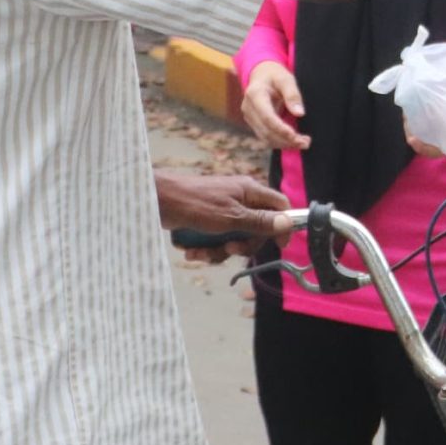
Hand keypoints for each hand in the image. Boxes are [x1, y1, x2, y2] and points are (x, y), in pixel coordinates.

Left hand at [154, 171, 290, 259]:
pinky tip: (192, 251)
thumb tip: (287, 223)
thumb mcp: (231, 217)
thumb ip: (260, 222)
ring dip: (219, 251)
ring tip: (202, 253)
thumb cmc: (195, 204)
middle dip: (242, 245)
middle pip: (257, 229)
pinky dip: (207, 248)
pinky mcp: (209, 221)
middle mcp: (240, 200)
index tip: (280, 245)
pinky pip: (218, 240)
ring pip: (236, 238)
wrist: (157, 201)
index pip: (280, 205)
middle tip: (230, 250)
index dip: (283, 226)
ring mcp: (224, 211)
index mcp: (250, 191)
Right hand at [241, 62, 310, 150]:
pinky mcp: (254, 123)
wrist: (262, 75)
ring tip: (304, 143)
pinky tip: (294, 141)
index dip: (281, 129)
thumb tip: (300, 113)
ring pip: (266, 137)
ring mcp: (249, 117)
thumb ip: (292, 95)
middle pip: (266, 130)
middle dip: (286, 140)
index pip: (267, 117)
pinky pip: (266, 137)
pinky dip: (280, 142)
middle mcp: (248, 108)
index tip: (295, 136)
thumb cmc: (275, 75)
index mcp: (255, 94)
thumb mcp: (286, 79)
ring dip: (284, 144)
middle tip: (306, 142)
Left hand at [408, 86, 445, 159]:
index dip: (422, 147)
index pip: (436, 151)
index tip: (412, 139)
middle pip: (426, 141)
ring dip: (416, 124)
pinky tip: (421, 105)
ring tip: (409, 108)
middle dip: (413, 131)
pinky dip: (424, 117)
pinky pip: (433, 125)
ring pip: (427, 133)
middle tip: (406, 115)